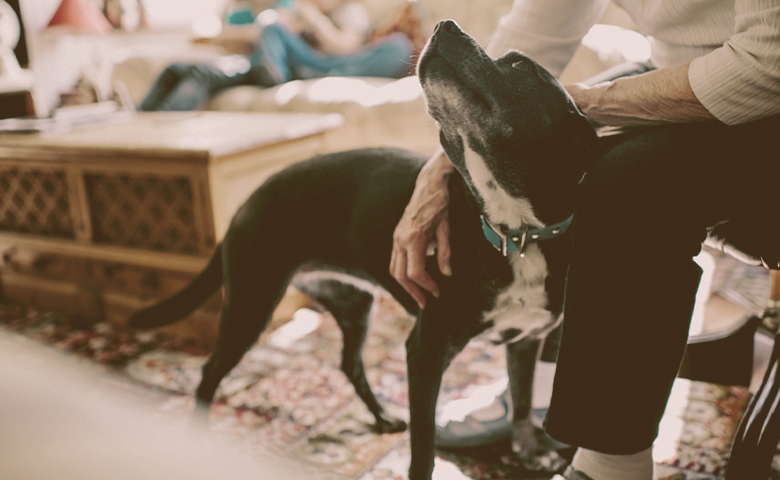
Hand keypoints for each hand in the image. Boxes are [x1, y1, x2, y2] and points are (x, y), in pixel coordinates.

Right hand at [390, 149, 454, 307]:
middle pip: (401, 275)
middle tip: (426, 302)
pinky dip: (404, 272)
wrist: (429, 183)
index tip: (438, 292)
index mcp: (414, 238)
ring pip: (395, 269)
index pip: (415, 272)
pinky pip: (396, 260)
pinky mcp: (397, 235)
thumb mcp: (447, 228)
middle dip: (413, 291)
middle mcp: (400, 239)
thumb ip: (446, 253)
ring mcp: (396, 237)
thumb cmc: (441, 204)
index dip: (426, 286)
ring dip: (406, 285)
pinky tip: (416, 277)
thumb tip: (447, 275)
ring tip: (420, 294)